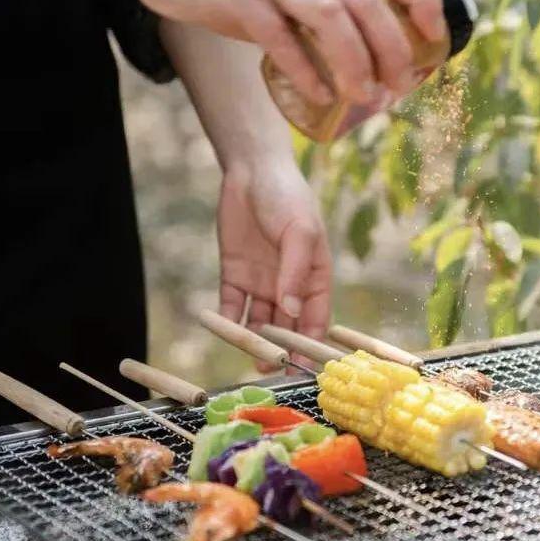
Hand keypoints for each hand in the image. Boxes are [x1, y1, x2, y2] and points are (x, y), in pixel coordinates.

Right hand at [135, 0, 445, 105]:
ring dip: (355, 60)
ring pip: (330, 14)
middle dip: (393, 47)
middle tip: (400, 87)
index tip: (435, 41)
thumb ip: (326, 5)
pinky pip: (280, 37)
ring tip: (366, 97)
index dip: (422, 1)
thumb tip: (367, 55)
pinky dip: (305, 71)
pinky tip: (319, 97)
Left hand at [216, 161, 330, 368]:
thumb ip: (296, 271)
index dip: (310, 343)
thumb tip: (292, 310)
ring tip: (249, 359)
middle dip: (280, 350)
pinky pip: (231, 305)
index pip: (315, 318)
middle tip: (271, 370)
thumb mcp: (299, 231)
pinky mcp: (234, 275)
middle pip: (286, 326)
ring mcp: (261, 282)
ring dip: (254, 341)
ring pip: (258, 322)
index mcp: (314, 276)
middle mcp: (288, 285)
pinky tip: (224, 331)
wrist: (251, 170)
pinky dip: (227, 321)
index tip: (302, 365)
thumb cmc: (287, 196)